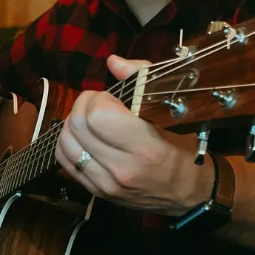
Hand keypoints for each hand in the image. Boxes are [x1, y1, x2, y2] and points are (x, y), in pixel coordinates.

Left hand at [55, 55, 213, 215]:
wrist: (189, 193)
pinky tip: (84, 137)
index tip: (111, 97)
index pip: (97, 116)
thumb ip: (141, 80)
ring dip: (72, 123)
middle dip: (83, 105)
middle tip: (98, 103)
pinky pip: (65, 162)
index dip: (99, 98)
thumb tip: (113, 62)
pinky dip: (69, 143)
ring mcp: (106, 184)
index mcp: (145, 148)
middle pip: (77, 126)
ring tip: (90, 119)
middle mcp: (122, 169)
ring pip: (65, 143)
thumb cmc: (184, 148)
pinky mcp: (96, 193)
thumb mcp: (172, 111)